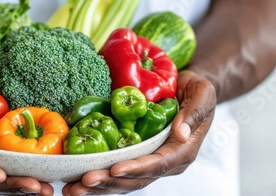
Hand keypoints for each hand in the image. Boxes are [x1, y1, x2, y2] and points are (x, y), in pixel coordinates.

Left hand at [62, 70, 216, 194]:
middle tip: (83, 182)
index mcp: (182, 151)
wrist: (184, 88)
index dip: (136, 168)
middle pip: (136, 179)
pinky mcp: (135, 156)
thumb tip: (181, 133)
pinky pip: (116, 171)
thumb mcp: (202, 93)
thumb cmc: (194, 89)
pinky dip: (97, 176)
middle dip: (109, 182)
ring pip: (123, 181)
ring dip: (98, 187)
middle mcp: (165, 162)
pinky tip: (74, 180)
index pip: (158, 164)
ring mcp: (149, 161)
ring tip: (72, 189)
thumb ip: (194, 112)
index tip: (115, 169)